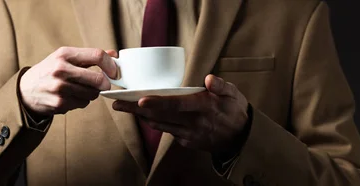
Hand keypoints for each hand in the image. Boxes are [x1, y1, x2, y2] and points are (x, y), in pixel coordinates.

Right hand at [20, 47, 118, 115]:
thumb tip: (114, 54)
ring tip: (80, 89)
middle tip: (102, 84)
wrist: (25, 90)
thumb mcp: (65, 57)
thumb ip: (89, 56)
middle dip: (104, 83)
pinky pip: (83, 104)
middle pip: (98, 79)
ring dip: (92, 93)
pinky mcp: (59, 103)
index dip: (111, 65)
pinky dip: (81, 101)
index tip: (114, 72)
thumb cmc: (50, 71)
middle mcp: (61, 69)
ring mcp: (60, 88)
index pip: (97, 55)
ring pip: (93, 94)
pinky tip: (70, 97)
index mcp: (64, 54)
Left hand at [112, 75, 249, 152]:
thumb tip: (209, 79)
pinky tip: (146, 117)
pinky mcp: (187, 142)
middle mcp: (194, 123)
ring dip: (142, 117)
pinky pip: (168, 131)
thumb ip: (221, 86)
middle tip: (117, 103)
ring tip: (125, 108)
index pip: (176, 105)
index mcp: (204, 107)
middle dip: (136, 110)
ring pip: (160, 125)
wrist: (241, 138)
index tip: (139, 100)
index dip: (156, 103)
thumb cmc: (234, 111)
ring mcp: (190, 134)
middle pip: (160, 116)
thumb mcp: (234, 94)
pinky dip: (156, 124)